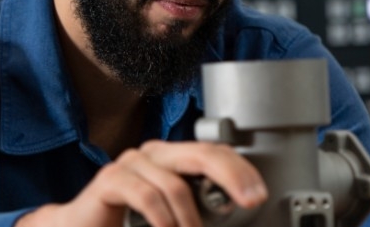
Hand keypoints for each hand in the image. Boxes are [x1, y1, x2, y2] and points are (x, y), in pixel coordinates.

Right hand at [16, 140, 266, 226]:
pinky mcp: (110, 179)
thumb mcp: (172, 214)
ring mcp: (130, 163)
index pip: (215, 151)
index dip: (241, 170)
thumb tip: (235, 211)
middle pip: (201, 155)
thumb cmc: (127, 222)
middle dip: (232, 178)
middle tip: (250, 203)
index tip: (259, 195)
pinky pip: (146, 197)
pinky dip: (163, 221)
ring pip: (174, 185)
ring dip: (190, 221)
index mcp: (171, 157)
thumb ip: (197, 207)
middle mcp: (153, 153)